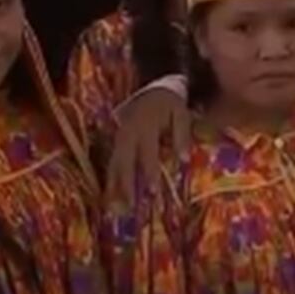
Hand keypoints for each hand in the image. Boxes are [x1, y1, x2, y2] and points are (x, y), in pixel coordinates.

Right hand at [107, 88, 190, 204]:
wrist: (154, 86)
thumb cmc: (171, 103)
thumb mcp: (181, 113)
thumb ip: (182, 135)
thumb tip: (184, 159)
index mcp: (145, 125)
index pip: (147, 152)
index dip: (150, 172)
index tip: (153, 191)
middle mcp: (128, 132)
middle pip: (124, 160)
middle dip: (125, 184)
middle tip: (129, 206)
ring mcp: (119, 136)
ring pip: (114, 163)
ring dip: (114, 185)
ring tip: (116, 207)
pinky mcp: (116, 141)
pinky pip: (111, 161)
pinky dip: (110, 179)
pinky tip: (110, 196)